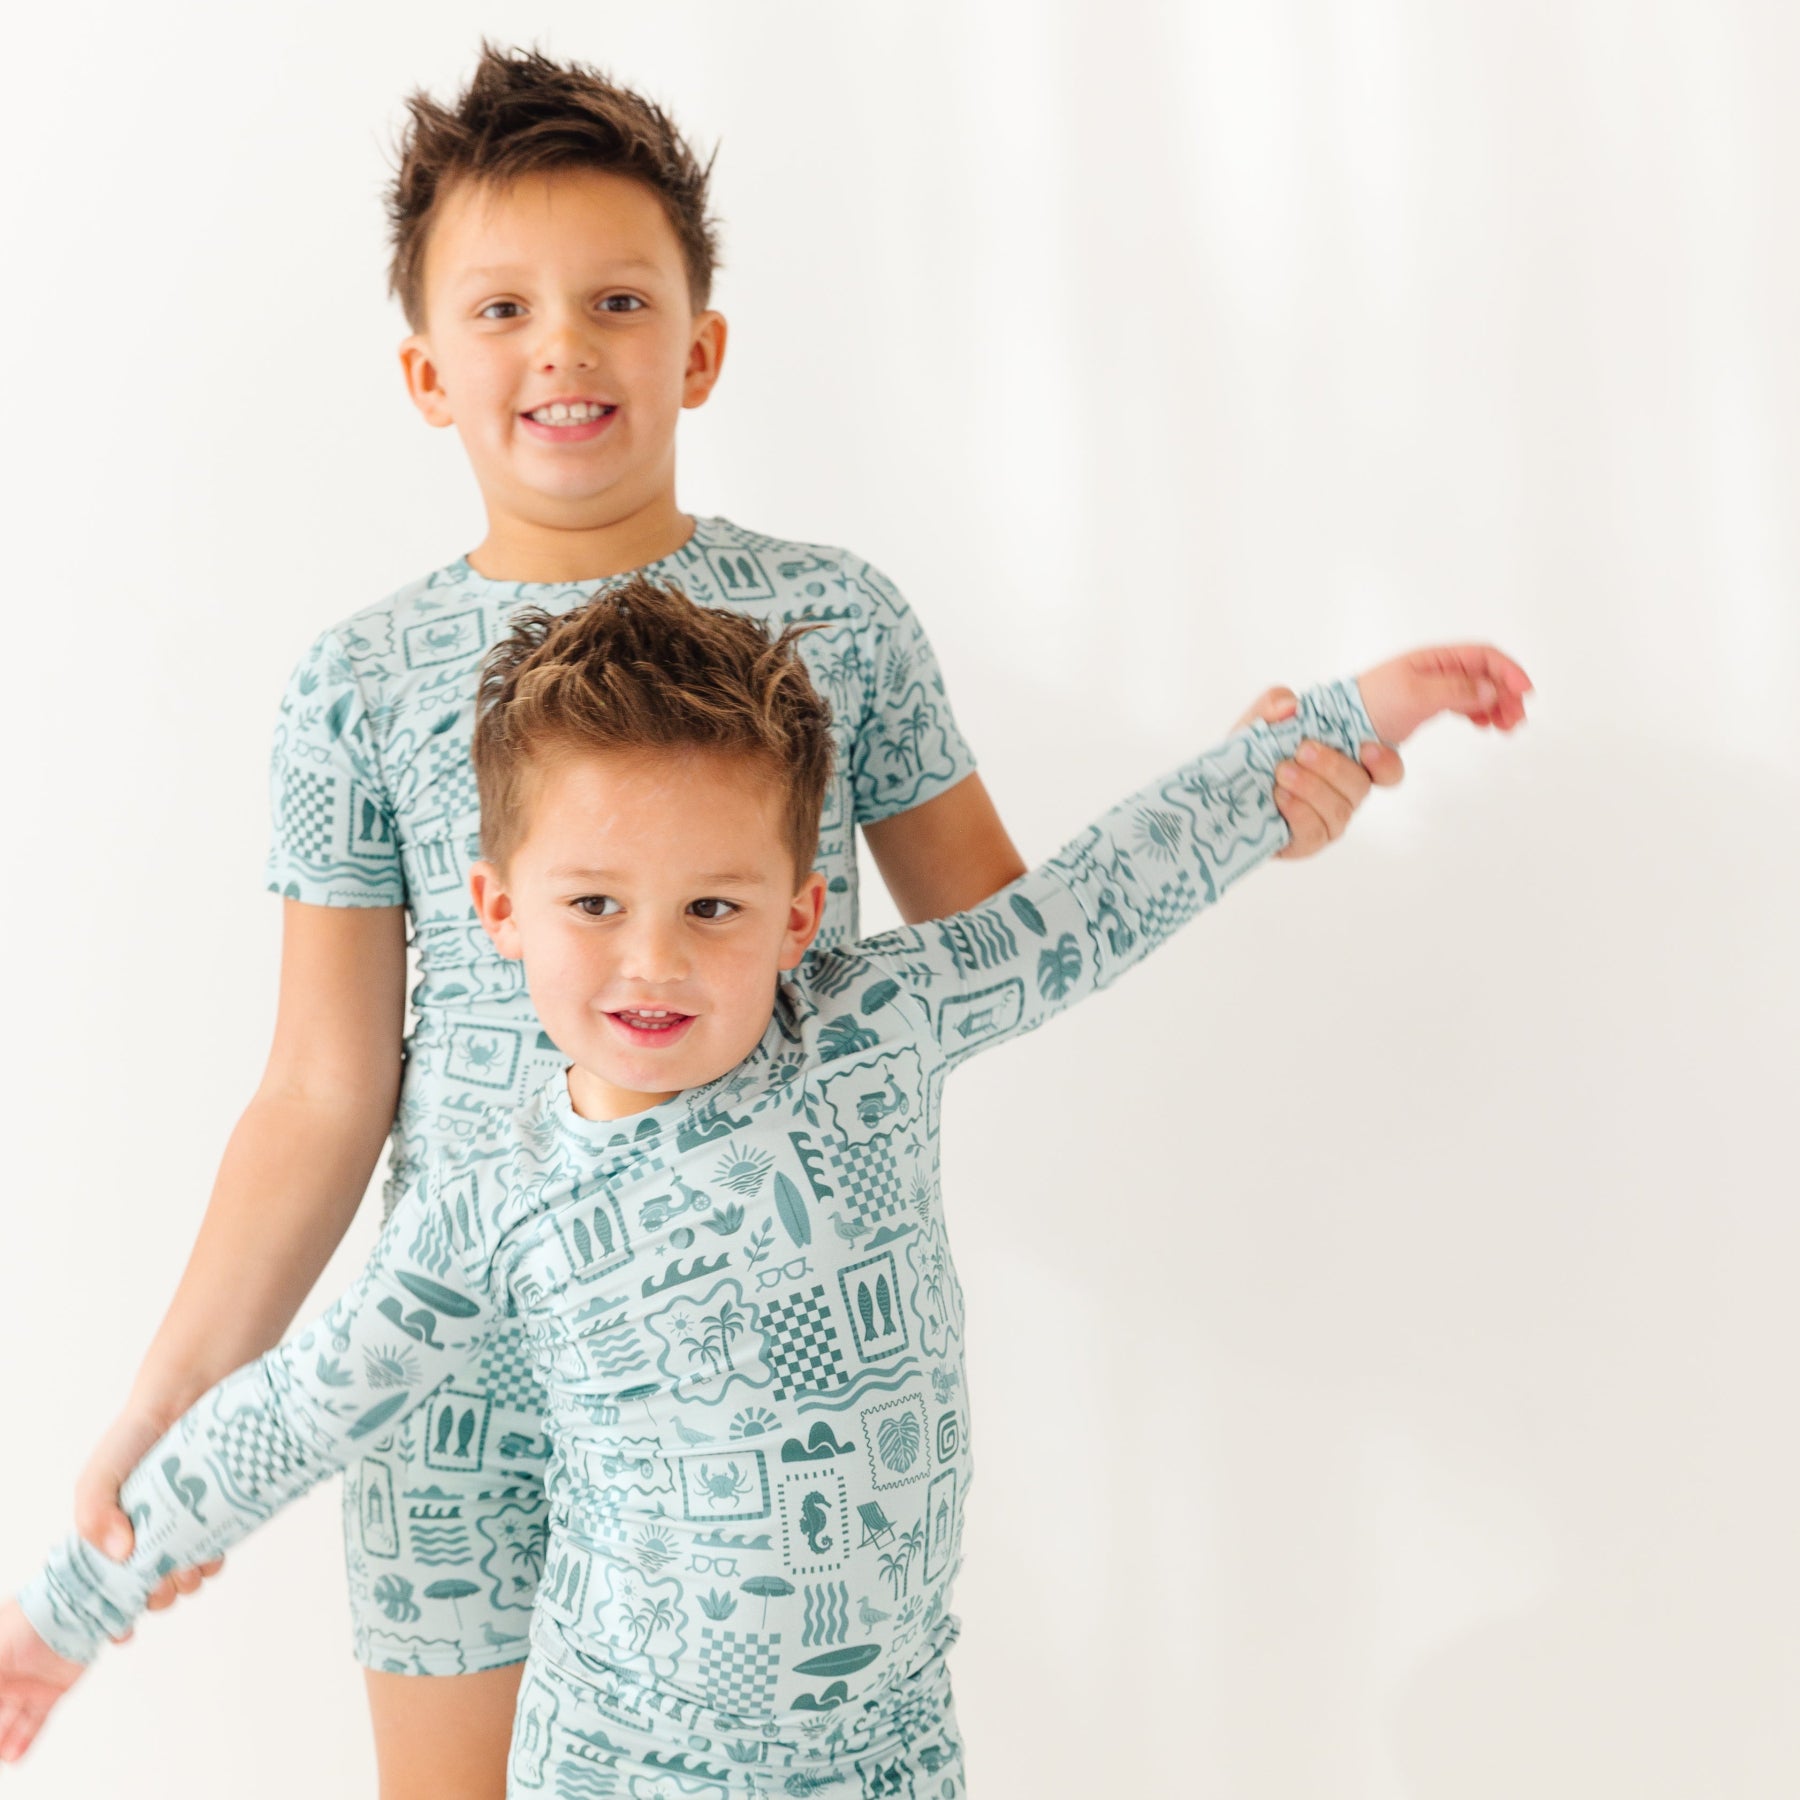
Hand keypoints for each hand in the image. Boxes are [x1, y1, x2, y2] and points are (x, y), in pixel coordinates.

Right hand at [0, 1598, 84, 1763]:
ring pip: (9, 1720)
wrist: (74, 1608)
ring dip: (2, 1739)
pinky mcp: (52, 1690)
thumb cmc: (28, 1620)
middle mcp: (8, 1674)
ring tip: (0, 1757)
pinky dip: (25, 1739)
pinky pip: (35, 1719)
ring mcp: (29, 1683)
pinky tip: (13, 1757)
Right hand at [75, 1401, 224, 1627]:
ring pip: (185, 1576)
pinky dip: (212, 1559)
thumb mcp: (99, 1476)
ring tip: (188, 1567)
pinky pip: (214, 1551)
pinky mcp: (215, 1516)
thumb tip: (122, 1554)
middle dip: (159, 1597)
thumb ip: (94, 1513)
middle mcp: (148, 1539)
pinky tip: (210, 1551)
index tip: (124, 1629)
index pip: (111, 1591)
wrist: (188, 1398)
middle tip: (164, 1584)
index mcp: (113, 1539)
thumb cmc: (135, 1438)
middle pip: (152, 1591)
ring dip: (187, 1581)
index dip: (115, 1615)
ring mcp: (183, 1529)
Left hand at [1232, 687, 1405, 859]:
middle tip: (1304, 750)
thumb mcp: (1258, 721)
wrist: (1221, 791)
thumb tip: (1291, 707)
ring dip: (1312, 787)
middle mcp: (1344, 792)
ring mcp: (1328, 820)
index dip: (1386, 762)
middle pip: (1361, 786)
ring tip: (1282, 773)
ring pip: (1339, 809)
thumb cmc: (1253, 755)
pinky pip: (1315, 831)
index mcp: (1346, 761)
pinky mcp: (1307, 842)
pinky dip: (1299, 811)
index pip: (1387, 769)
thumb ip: (1275, 704)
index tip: (1367, 747)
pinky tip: (1280, 797)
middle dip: (1334, 766)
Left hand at [1356, 644, 1532, 744]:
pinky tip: (1485, 725)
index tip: (1524, 694)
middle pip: (1486, 674)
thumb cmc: (1373, 704)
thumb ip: (1455, 690)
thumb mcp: (1415, 695)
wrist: (1343, 724)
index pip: (1484, 656)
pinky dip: (1480, 713)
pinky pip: (1464, 704)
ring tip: (1505, 727)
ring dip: (1497, 705)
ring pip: (1478, 690)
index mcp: (1436, 659)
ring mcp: (1434, 686)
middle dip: (1507, 694)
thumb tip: (1491, 690)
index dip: (1508, 671)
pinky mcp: (1428, 705)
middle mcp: (1438, 669)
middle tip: (1516, 721)